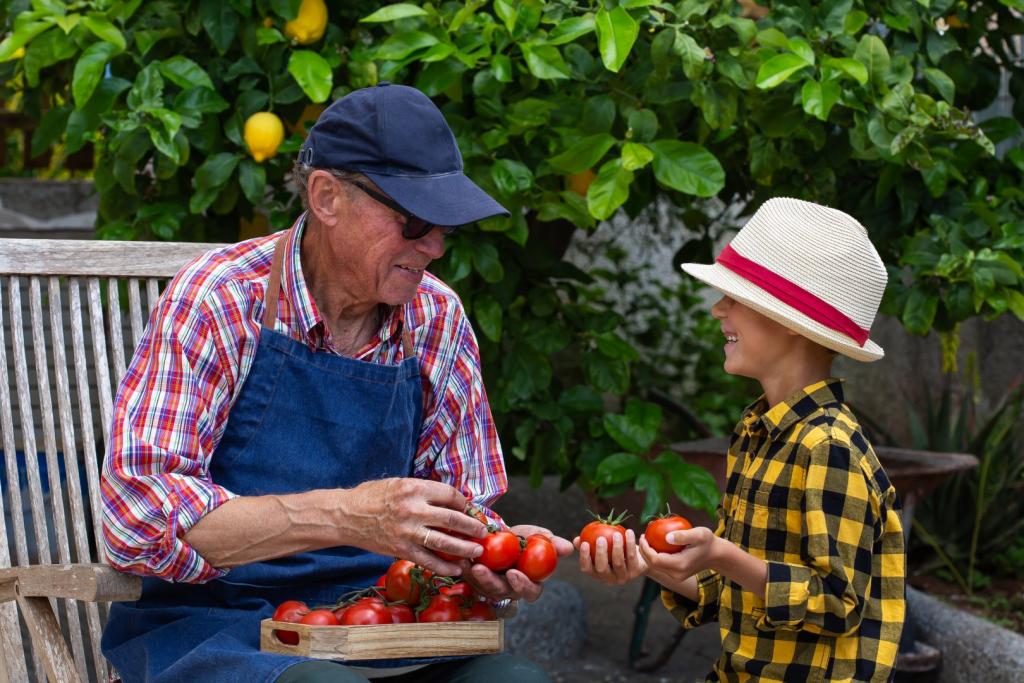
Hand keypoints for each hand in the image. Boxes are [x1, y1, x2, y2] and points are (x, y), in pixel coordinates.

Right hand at [338, 477, 486, 575]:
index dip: (464, 504)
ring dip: (465, 548)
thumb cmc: (372, 497)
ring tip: (477, 551)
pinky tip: (456, 569)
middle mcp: (413, 509)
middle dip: (472, 526)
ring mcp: (408, 531)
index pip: (450, 495)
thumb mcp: (398, 483)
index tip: (470, 510)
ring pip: (445, 542)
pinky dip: (445, 566)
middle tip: (483, 531)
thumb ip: (423, 491)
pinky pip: (428, 560)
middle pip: (453, 519)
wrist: (346, 516)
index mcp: (414, 488)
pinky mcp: (401, 549)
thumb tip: (450, 500)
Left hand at [461, 525, 572, 602]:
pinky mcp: (475, 581)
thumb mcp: (536, 536)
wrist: (500, 534)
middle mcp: (510, 589)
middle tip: (482, 569)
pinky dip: (465, 569)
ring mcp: (491, 587)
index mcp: (529, 582)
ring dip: (475, 576)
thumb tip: (570, 547)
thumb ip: (551, 543)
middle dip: (491, 583)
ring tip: (469, 561)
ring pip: (484, 588)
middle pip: (503, 593)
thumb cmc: (522, 539)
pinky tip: (462, 558)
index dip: (522, 586)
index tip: (514, 573)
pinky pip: (469, 579)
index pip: (530, 592)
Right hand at [574, 528, 646, 584]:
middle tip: (600, 538)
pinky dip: (630, 543)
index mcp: (597, 573)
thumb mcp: (602, 547)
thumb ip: (588, 543)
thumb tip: (577, 540)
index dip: (584, 557)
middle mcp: (609, 578)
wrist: (638, 557)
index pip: (587, 569)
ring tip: (616, 534)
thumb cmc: (613, 549)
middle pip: (602, 568)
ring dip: (617, 547)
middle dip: (600, 553)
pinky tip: (628, 531)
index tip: (585, 543)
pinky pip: (631, 556)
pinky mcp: (636, 571)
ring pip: (618, 563)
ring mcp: (623, 577)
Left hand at [637, 526, 719, 580]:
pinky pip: (661, 566)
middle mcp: (676, 574)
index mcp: (680, 565)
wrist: (716, 554)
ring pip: (656, 567)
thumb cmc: (708, 541)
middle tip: (642, 537)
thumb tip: (666, 537)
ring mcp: (676, 577)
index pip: (655, 559)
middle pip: (653, 564)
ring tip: (646, 539)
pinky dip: (654, 556)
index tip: (643, 536)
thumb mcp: (699, 534)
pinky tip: (654, 544)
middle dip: (643, 551)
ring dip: (648, 554)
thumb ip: (683, 535)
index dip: (645, 548)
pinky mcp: (676, 575)